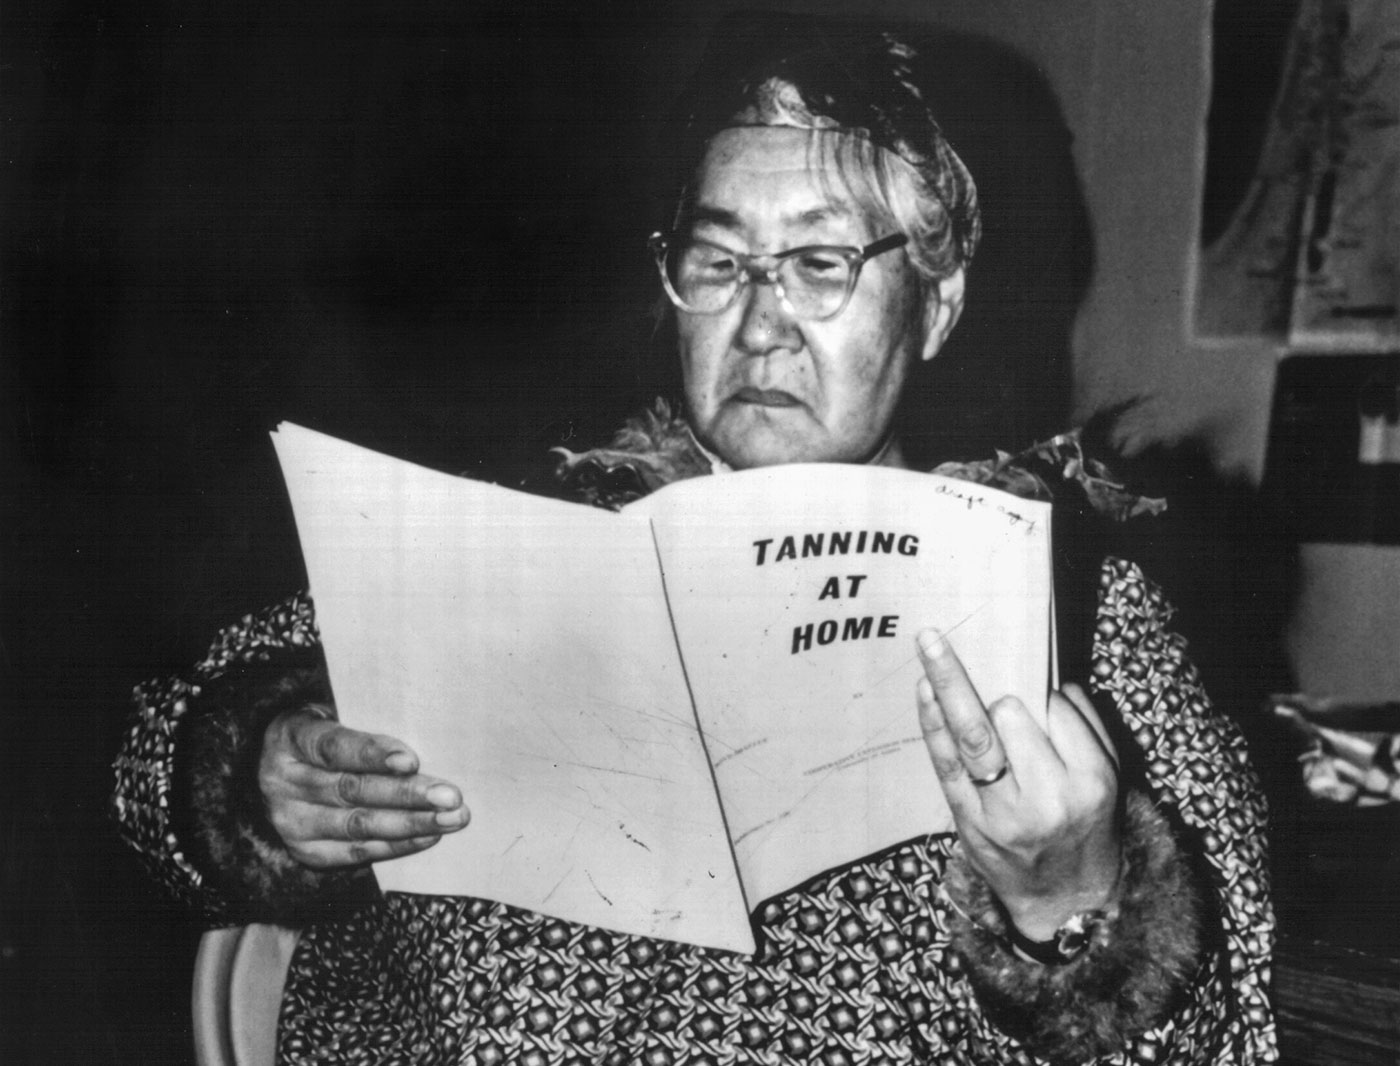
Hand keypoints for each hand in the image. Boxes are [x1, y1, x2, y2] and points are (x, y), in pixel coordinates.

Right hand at [259, 707, 469, 869]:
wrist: (286, 771)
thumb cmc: (329, 736)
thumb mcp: (336, 716)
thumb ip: (368, 728)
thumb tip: (420, 754)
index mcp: (291, 738)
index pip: (333, 747)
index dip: (372, 754)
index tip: (411, 761)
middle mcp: (283, 782)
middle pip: (351, 789)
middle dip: (407, 794)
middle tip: (450, 796)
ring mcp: (292, 821)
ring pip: (358, 824)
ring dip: (412, 823)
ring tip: (452, 818)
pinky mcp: (306, 850)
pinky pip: (357, 852)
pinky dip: (398, 845)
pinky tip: (430, 835)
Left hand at [915, 628, 1120, 940]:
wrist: (1065, 901)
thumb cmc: (1088, 827)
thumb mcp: (1110, 781)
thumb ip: (1088, 729)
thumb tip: (1053, 680)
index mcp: (1090, 783)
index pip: (1058, 714)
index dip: (1041, 693)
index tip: (1030, 682)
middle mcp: (1046, 800)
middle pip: (1010, 720)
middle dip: (993, 690)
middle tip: (970, 661)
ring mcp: (1002, 814)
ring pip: (972, 737)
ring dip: (949, 685)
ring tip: (930, 643)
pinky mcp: (969, 823)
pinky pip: (946, 765)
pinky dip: (933, 724)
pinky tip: (924, 689)